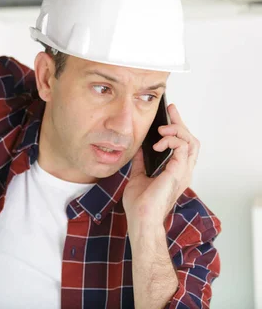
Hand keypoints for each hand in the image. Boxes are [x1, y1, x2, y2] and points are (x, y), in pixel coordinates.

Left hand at [122, 104, 199, 227]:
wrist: (140, 218)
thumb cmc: (140, 204)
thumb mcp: (138, 175)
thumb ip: (141, 162)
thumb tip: (138, 148)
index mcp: (175, 171)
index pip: (183, 145)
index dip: (178, 128)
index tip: (169, 114)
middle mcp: (183, 170)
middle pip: (191, 140)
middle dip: (180, 122)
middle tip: (171, 110)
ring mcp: (183, 172)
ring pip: (191, 141)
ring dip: (177, 130)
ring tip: (161, 129)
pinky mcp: (178, 172)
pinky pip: (182, 147)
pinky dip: (171, 140)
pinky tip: (158, 143)